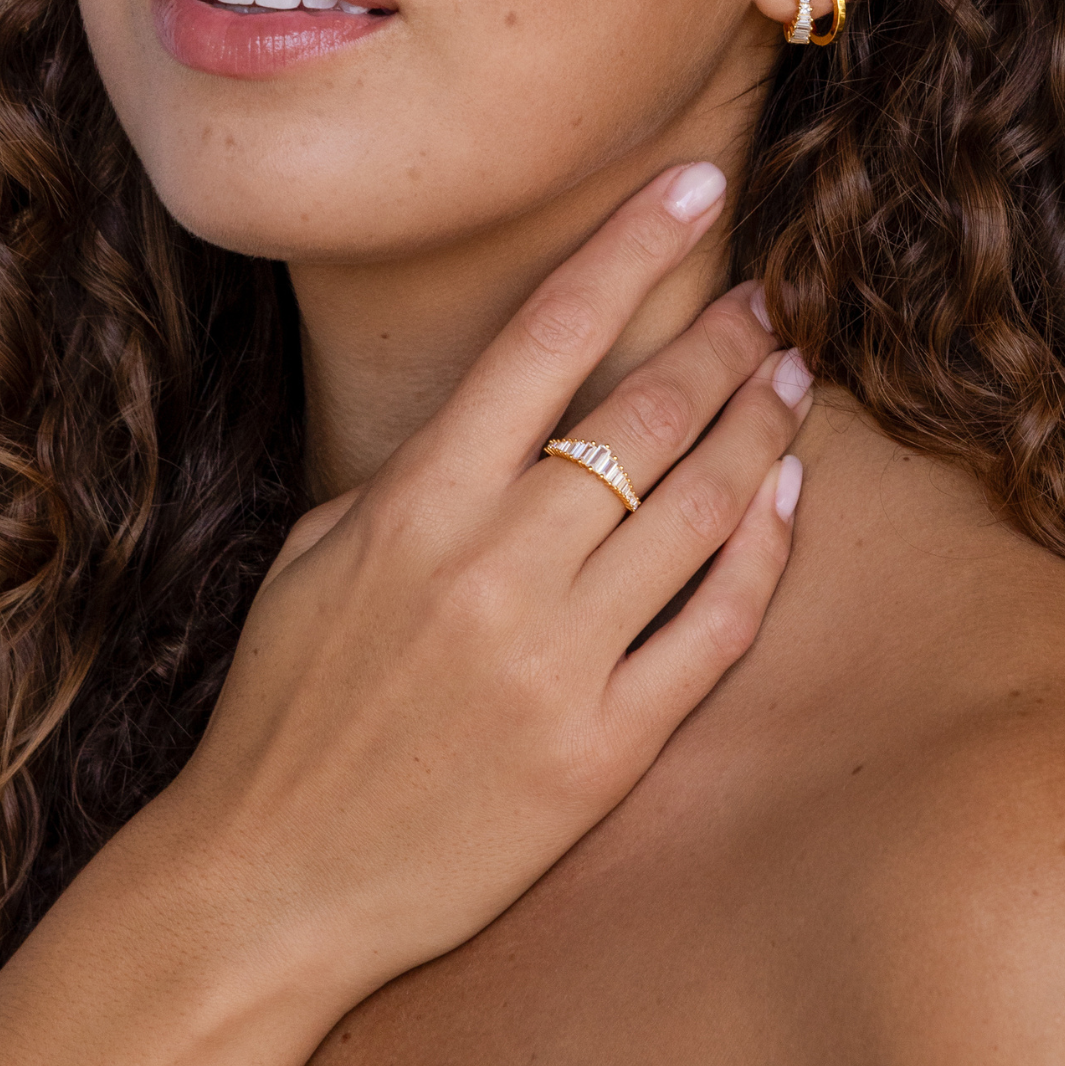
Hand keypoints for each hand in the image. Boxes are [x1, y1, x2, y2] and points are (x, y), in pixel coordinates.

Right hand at [0, 162, 808, 1065]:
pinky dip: (763, 550)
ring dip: (762, 425)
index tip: (697, 184)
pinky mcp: (605, 747)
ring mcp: (558, 659)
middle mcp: (497, 565)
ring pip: (701, 506)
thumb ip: (419, 478)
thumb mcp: (319, 556)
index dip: (633, 245)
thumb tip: (515, 418)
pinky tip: (788, 494)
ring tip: (793, 374)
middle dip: (723, 336)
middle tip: (767, 299)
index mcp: (418, 502)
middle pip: (646, 412)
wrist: (272, 881)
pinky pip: (717, 629)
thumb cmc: (285, 704)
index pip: (548, 333)